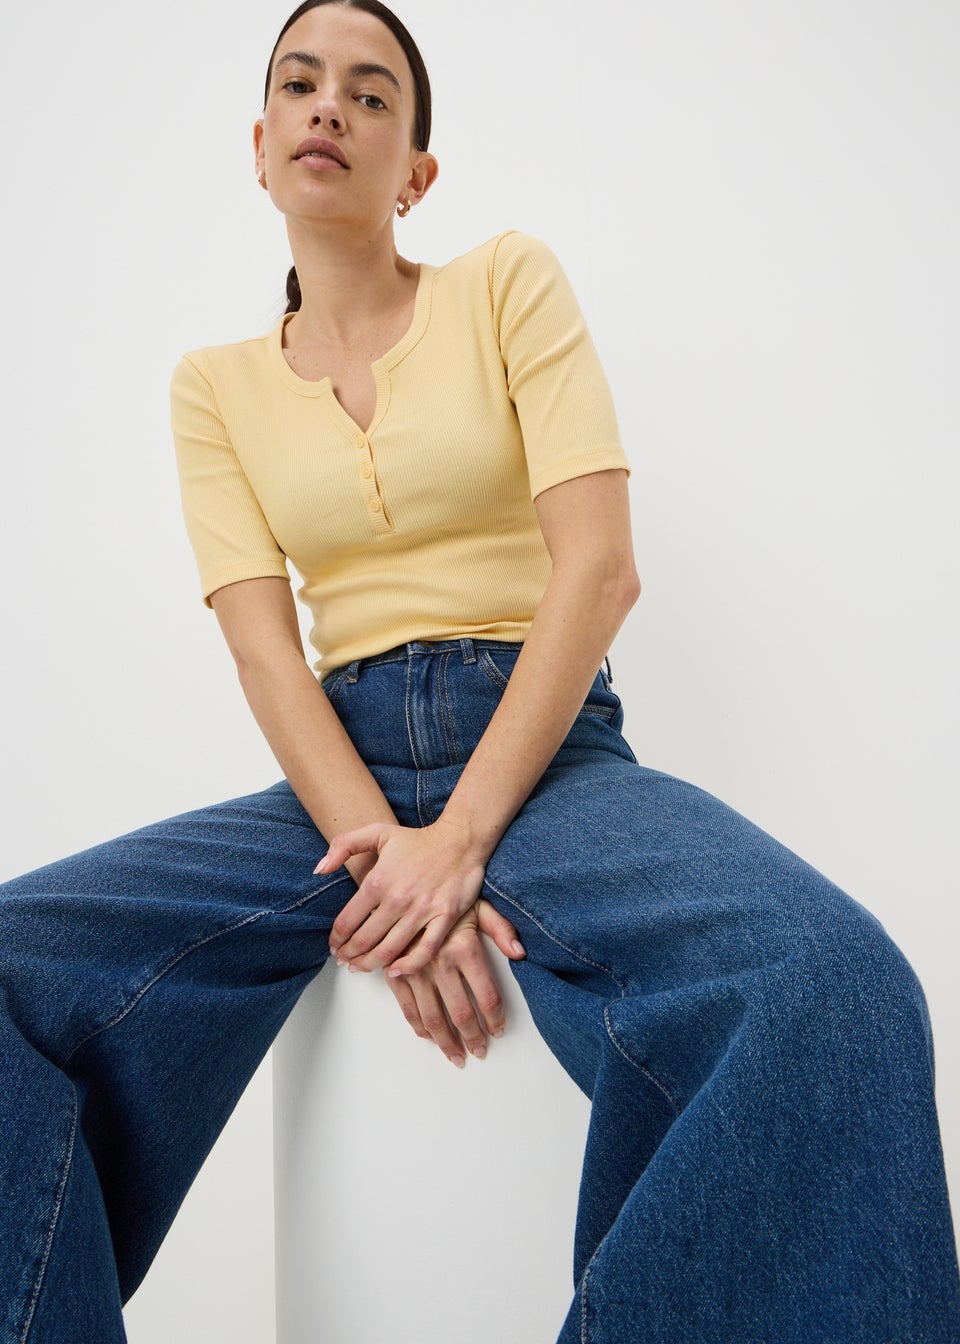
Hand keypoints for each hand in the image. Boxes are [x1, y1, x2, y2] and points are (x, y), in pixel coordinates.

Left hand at [318, 817, 487, 974]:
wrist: (459, 840)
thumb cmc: (418, 839)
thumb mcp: (377, 832)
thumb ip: (343, 846)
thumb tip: (320, 869)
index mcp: (378, 881)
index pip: (347, 922)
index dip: (336, 940)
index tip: (333, 946)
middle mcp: (398, 899)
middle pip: (364, 941)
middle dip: (349, 956)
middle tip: (344, 961)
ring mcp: (422, 911)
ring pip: (389, 950)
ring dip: (369, 964)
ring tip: (360, 968)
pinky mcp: (445, 918)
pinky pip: (424, 951)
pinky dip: (407, 966)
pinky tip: (394, 971)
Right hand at [385, 899, 525, 1066]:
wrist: (403, 885)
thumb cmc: (443, 895)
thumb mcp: (478, 905)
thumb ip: (501, 929)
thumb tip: (520, 953)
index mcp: (464, 948)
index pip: (487, 995)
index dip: (495, 1018)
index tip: (499, 1030)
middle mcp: (440, 963)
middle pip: (461, 1013)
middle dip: (472, 1038)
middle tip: (480, 1051)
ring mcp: (415, 971)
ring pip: (433, 1018)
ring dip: (446, 1042)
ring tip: (456, 1055)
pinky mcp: (396, 973)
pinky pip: (408, 1008)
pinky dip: (419, 1027)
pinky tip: (429, 1037)